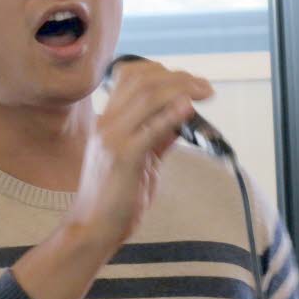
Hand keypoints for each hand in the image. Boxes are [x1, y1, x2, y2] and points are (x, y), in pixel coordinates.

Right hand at [65, 60, 213, 248]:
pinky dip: (171, 115)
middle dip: (179, 78)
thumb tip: (181, 116)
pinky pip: (149, 129)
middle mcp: (106, 124)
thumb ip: (157, 135)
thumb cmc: (116, 197)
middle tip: (205, 87)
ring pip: (147, 97)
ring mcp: (112, 139)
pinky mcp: (122, 159)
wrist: (94, 227)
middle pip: (142, 80)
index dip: (164, 71)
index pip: (131, 76)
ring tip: (204, 93)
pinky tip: (189, 110)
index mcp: (107, 121)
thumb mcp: (140, 159)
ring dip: (181, 90)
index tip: (190, 81)